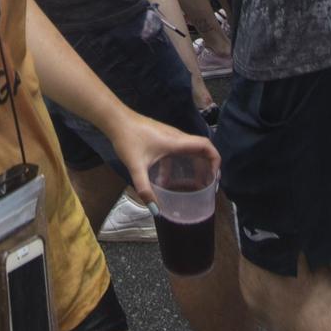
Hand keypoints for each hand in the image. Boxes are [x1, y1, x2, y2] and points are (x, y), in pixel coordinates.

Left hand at [104, 109, 219, 208]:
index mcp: (176, 142)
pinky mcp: (161, 137)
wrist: (115, 120)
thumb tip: (156, 210)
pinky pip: (177, 151)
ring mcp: (169, 136)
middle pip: (201, 149)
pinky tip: (166, 180)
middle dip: (207, 167)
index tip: (214, 177)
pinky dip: (178, 164)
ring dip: (194, 166)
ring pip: (189, 150)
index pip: (205, 146)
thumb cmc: (127, 139)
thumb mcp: (135, 166)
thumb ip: (145, 188)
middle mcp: (176, 137)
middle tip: (206, 185)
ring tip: (193, 185)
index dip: (215, 160)